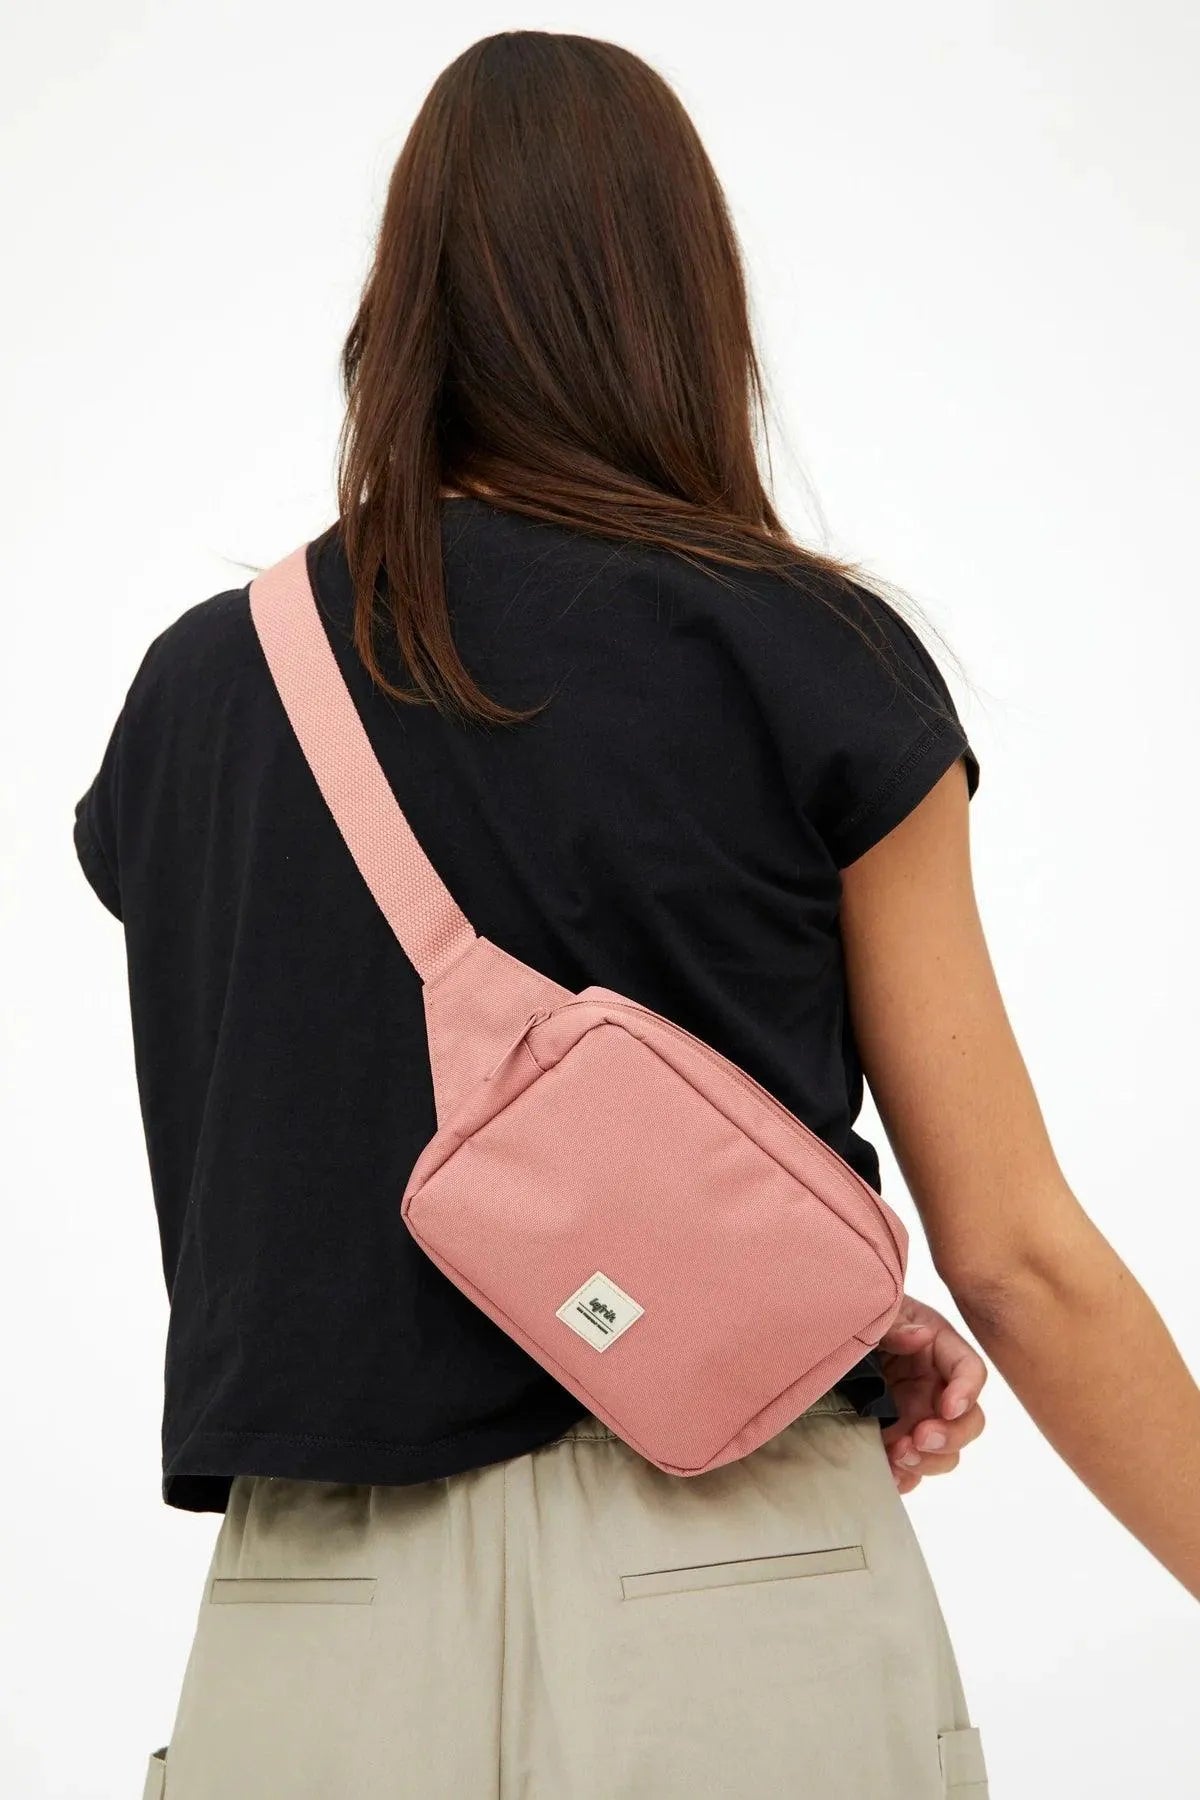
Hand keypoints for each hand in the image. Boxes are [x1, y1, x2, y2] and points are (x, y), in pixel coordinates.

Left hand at [877, 1294, 987, 1493]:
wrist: (824, 1335)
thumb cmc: (860, 1317)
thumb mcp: (878, 1313)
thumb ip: (895, 1325)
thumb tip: (919, 1336)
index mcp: (938, 1350)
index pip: (969, 1370)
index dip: (967, 1391)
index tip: (949, 1407)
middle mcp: (935, 1387)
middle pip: (968, 1421)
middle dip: (950, 1436)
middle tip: (920, 1438)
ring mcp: (917, 1416)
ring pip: (945, 1452)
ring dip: (928, 1461)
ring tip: (897, 1455)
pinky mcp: (897, 1438)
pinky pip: (912, 1469)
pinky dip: (905, 1476)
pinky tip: (888, 1473)